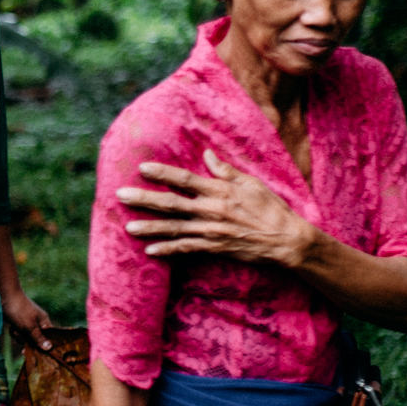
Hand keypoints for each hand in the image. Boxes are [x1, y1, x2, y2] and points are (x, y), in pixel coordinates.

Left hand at [1, 289, 55, 354]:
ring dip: (20, 336)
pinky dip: (15, 332)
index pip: (49, 338)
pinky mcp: (19, 323)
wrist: (3, 297)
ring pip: (26, 338)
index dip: (44, 346)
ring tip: (15, 330)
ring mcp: (28, 323)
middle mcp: (37, 323)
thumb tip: (49, 348)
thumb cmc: (19, 310)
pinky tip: (12, 328)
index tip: (38, 353)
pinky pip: (19, 333)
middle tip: (21, 338)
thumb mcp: (30, 326)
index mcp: (44, 322)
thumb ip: (38, 338)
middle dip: (28, 340)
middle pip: (36, 340)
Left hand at [117, 148, 317, 267]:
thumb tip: (207, 155)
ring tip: (128, 226)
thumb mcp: (251, 183)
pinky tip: (150, 251)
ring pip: (174, 228)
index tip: (142, 168)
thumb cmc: (271, 208)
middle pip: (171, 204)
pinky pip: (186, 249)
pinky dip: (168, 250)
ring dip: (150, 227)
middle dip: (144, 199)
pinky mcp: (214, 247)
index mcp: (219, 191)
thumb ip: (225, 171)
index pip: (185, 180)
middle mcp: (211, 210)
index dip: (162, 173)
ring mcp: (211, 231)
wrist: (286, 239)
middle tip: (120, 195)